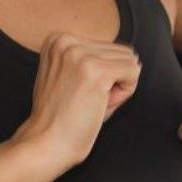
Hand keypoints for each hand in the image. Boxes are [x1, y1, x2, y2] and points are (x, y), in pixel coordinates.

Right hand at [14, 33, 141, 174]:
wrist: (45, 143)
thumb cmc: (60, 118)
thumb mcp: (68, 76)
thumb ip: (91, 61)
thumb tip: (136, 60)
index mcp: (57, 39)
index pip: (106, 48)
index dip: (101, 75)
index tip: (78, 92)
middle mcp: (66, 40)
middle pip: (120, 52)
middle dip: (112, 79)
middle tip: (87, 100)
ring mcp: (80, 54)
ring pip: (129, 61)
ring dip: (118, 86)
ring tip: (91, 102)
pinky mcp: (96, 70)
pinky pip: (133, 71)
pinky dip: (125, 93)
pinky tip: (101, 104)